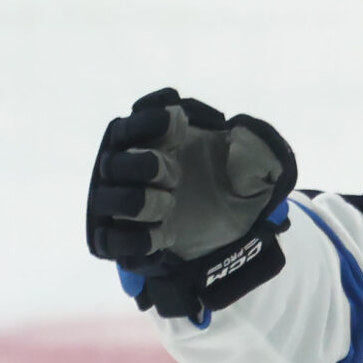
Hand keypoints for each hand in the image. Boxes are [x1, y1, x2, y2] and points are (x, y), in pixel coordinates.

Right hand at [86, 88, 297, 318]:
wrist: (234, 236)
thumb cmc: (233, 188)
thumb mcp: (256, 168)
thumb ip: (256, 148)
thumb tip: (243, 134)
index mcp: (151, 143)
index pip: (133, 124)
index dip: (150, 120)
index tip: (180, 121)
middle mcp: (126, 171)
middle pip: (113, 161)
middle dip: (142, 164)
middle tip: (174, 173)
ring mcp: (120, 206)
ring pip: (105, 201)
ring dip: (137, 201)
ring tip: (169, 203)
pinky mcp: (122, 241)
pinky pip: (110, 241)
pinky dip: (134, 239)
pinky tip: (165, 236)